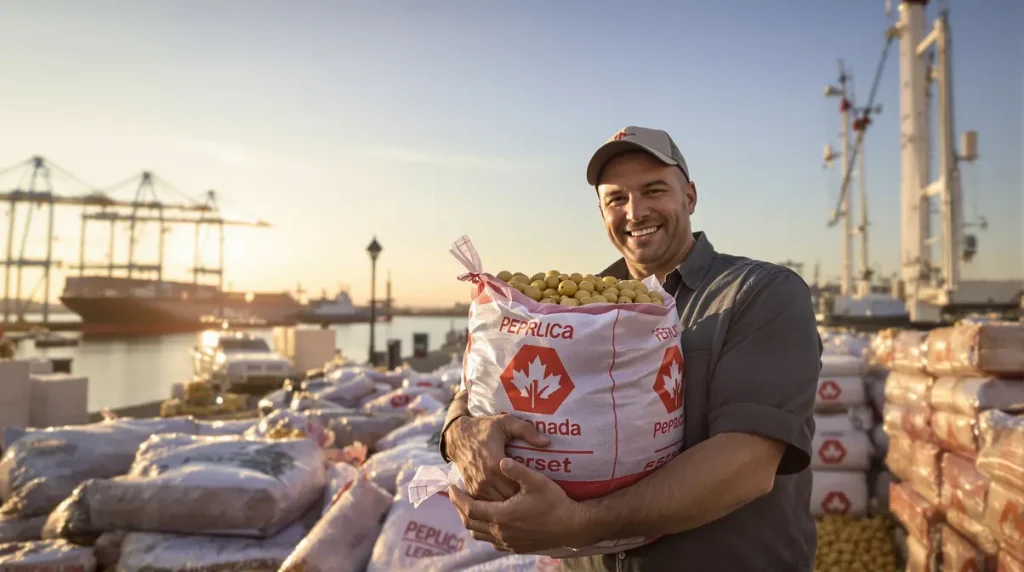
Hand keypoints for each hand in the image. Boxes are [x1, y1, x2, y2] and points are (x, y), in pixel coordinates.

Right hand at [446, 413, 549, 501]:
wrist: (458, 436)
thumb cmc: (484, 428)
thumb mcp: (506, 422)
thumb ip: (527, 431)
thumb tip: (546, 442)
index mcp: (495, 464)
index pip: (517, 485)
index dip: (529, 489)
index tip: (539, 487)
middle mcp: (485, 479)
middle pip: (509, 498)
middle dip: (521, 499)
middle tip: (535, 496)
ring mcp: (477, 486)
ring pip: (498, 505)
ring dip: (511, 504)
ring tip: (525, 501)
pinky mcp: (472, 490)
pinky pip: (488, 504)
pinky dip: (499, 505)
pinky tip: (510, 502)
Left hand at [449, 458, 587, 553]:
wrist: (572, 526)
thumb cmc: (555, 502)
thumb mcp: (536, 481)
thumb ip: (517, 470)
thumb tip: (501, 460)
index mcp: (502, 516)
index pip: (469, 508)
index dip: (457, 498)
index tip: (450, 487)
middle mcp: (501, 532)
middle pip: (470, 522)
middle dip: (459, 508)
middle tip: (456, 495)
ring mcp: (508, 542)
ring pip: (479, 534)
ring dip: (471, 520)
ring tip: (470, 505)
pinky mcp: (515, 547)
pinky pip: (491, 540)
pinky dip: (484, 530)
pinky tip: (489, 519)